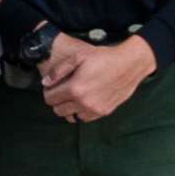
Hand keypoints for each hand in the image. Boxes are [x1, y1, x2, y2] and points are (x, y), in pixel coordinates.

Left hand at [40, 35, 154, 122]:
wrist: (128, 65)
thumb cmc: (103, 58)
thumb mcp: (78, 57)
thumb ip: (59, 70)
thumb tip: (45, 82)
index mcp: (75, 89)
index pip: (50, 98)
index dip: (48, 91)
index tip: (52, 86)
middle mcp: (83, 103)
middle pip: (58, 110)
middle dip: (56, 100)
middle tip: (61, 90)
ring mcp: (94, 109)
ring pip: (70, 117)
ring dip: (68, 108)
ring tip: (73, 96)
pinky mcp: (104, 112)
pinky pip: (84, 119)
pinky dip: (80, 112)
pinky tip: (84, 100)